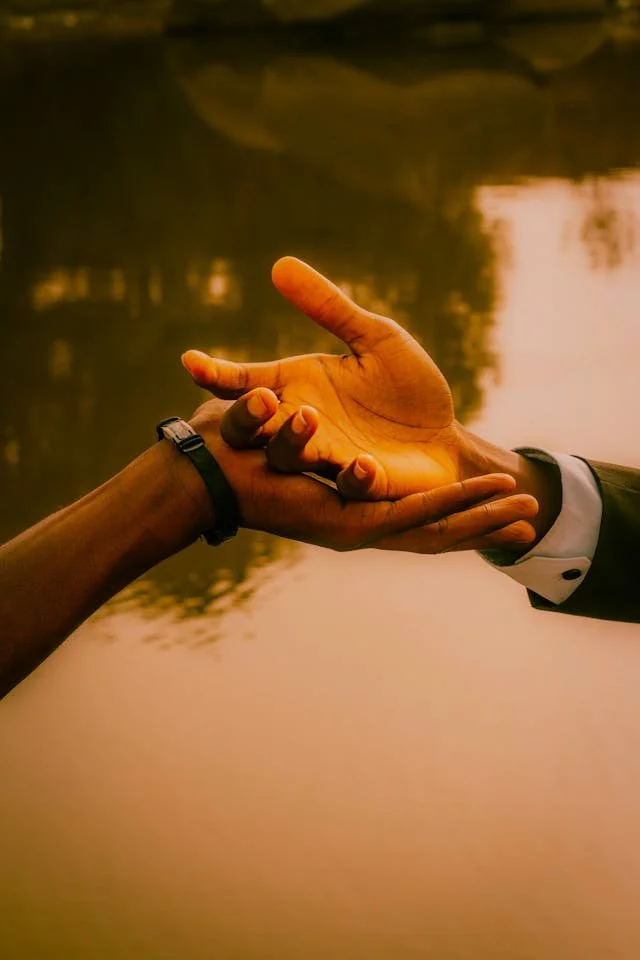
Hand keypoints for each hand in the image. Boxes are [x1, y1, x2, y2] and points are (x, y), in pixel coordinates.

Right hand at [183, 257, 559, 545]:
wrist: (444, 441)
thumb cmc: (408, 389)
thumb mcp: (375, 339)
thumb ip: (329, 308)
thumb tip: (277, 264)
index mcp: (298, 387)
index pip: (246, 381)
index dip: (217, 374)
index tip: (189, 361)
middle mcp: (302, 425)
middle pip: (258, 424)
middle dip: (248, 413)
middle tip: (256, 396)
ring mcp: (327, 458)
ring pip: (291, 456)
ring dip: (294, 440)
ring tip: (309, 415)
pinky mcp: (359, 485)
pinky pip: (348, 484)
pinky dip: (354, 474)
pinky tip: (366, 462)